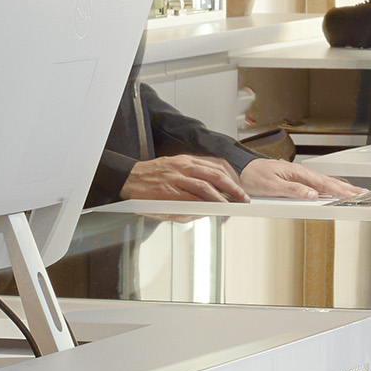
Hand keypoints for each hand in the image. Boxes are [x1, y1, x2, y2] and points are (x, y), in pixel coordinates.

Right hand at [121, 153, 250, 202]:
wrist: (127, 179)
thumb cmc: (150, 178)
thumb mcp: (173, 172)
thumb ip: (191, 185)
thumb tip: (209, 201)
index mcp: (186, 161)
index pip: (215, 166)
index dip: (230, 178)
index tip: (240, 188)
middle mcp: (183, 167)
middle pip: (214, 175)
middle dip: (232, 187)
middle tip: (242, 198)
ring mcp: (175, 179)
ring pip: (205, 186)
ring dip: (221, 198)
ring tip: (230, 207)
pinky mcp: (167, 192)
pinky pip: (190, 199)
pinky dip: (203, 206)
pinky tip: (211, 210)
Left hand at [239, 157, 361, 200]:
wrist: (241, 169)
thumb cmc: (253, 176)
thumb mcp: (271, 187)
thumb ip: (293, 191)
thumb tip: (313, 195)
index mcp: (298, 173)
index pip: (324, 184)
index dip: (340, 191)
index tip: (354, 195)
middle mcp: (300, 173)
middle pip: (329, 182)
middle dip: (347, 188)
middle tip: (364, 193)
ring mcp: (298, 175)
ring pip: (324, 182)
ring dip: (340, 187)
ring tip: (354, 191)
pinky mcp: (294, 179)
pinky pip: (316, 183)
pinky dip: (328, 186)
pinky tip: (332, 190)